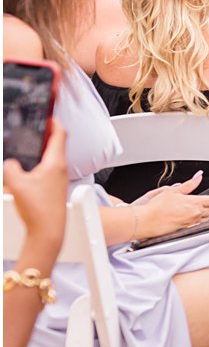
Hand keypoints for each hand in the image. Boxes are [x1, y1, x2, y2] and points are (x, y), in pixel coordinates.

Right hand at [2, 129, 68, 252]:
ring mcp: (59, 179)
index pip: (60, 134)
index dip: (54, 121)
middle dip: (47, 134)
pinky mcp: (55, 188)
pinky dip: (41, 162)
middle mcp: (61, 168)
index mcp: (56, 162)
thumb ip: (9, 169)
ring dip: (43, 149)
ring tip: (32, 144)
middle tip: (37, 127)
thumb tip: (8, 163)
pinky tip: (30, 167)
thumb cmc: (39, 210)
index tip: (48, 114)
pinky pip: (49, 169)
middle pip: (57, 144)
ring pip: (53, 157)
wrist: (48, 232)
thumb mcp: (16, 185)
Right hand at [136, 171, 208, 235]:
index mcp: (194, 203)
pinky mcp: (185, 231)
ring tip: (189, 211)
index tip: (204, 196)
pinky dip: (194, 223)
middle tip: (195, 203)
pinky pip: (196, 226)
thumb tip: (198, 176)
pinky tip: (185, 219)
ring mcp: (191, 224)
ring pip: (205, 220)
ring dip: (201, 215)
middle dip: (205, 206)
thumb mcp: (173, 191)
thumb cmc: (157, 207)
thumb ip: (189, 184)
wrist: (146, 221)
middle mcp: (195, 214)